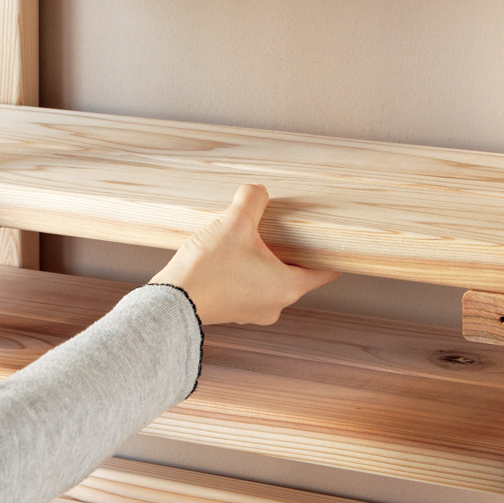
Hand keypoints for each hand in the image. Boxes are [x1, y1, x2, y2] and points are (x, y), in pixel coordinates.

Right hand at [148, 184, 339, 324]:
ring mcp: (252, 312)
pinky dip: (245, 273)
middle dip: (289, 251)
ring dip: (263, 262)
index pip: (324, 272)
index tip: (332, 240)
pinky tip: (228, 255)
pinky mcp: (231, 312)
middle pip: (295, 273)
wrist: (170, 303)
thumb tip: (257, 190)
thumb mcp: (234, 222)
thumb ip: (252, 198)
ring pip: (270, 281)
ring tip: (249, 239)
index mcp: (287, 287)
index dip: (330, 252)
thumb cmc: (208, 267)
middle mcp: (274, 305)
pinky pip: (248, 288)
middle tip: (282, 229)